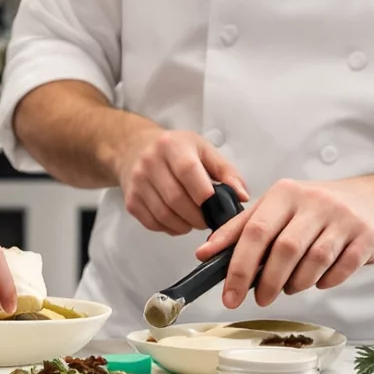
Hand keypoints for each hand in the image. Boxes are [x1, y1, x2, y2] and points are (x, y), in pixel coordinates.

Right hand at [111, 120, 248, 235]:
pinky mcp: (131, 201)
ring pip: (164, 215)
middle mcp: (149, 162)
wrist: (134, 149)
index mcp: (171, 145)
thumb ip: (226, 172)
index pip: (187, 170)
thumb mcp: (203, 150)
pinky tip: (180, 221)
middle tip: (210, 220)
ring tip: (196, 220)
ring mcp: (137, 183)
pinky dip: (171, 228)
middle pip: (175, 198)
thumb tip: (242, 197)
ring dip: (186, 225)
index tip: (216, 206)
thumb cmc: (175, 150)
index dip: (203, 192)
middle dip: (198, 216)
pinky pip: (154, 223)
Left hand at [198, 174, 373, 307]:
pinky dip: (326, 281)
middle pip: (283, 249)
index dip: (237, 265)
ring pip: (313, 261)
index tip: (227, 293)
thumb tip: (206, 252)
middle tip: (259, 299)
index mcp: (285, 193)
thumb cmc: (320, 208)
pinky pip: (341, 268)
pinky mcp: (366, 236)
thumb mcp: (280, 207)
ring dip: (296, 283)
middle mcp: (313, 201)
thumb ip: (243, 227)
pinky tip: (319, 281)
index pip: (254, 231)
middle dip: (266, 281)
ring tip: (289, 287)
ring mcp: (342, 218)